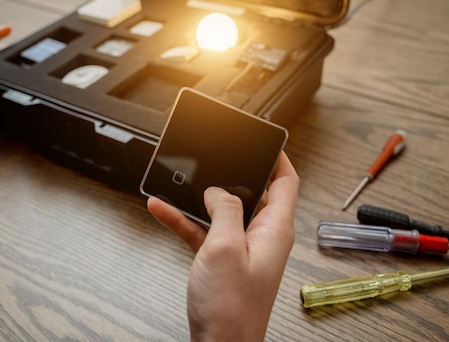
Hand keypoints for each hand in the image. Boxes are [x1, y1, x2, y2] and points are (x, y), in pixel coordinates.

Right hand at [148, 151, 298, 341]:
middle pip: (253, 192)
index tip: (266, 140)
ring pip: (223, 211)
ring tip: (177, 183)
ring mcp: (242, 249)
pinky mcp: (222, 261)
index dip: (279, 158)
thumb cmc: (230, 309)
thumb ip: (225, 210)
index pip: (286, 182)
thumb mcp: (225, 247)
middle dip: (232, 173)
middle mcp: (262, 237)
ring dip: (200, 198)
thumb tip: (220, 191)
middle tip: (216, 156)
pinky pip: (204, 232)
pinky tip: (162, 209)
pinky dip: (186, 220)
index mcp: (275, 229)